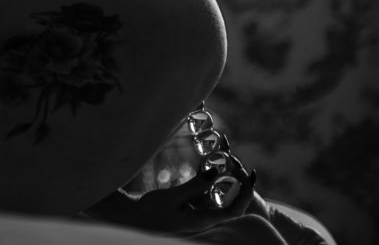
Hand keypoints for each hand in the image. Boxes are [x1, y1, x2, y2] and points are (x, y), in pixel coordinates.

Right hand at [90, 168, 257, 235]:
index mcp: (201, 221)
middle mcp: (202, 220)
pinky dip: (206, 182)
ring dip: (220, 180)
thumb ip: (195, 186)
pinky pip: (203, 196)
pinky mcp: (187, 210)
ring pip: (215, 198)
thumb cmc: (148, 211)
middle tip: (238, 163)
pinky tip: (205, 165)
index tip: (249, 174)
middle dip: (236, 184)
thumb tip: (216, 173)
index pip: (233, 211)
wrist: (129, 219)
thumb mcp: (171, 197)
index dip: (245, 194)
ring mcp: (195, 215)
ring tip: (222, 156)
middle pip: (228, 204)